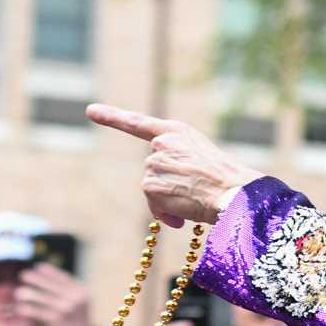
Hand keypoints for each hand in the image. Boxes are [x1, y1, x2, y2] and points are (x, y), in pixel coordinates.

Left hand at [17, 263, 96, 325]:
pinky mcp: (55, 321)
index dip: (48, 271)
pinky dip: (27, 309)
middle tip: (23, 275)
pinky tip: (20, 308)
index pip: (61, 276)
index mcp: (81, 289)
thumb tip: (40, 267)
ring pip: (41, 298)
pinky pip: (37, 312)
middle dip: (35, 279)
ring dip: (28, 293)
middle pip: (50, 285)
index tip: (36, 267)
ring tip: (18, 293)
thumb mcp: (77, 297)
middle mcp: (75, 298)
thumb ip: (64, 284)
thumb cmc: (75, 313)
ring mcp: (65, 309)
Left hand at [88, 105, 261, 226]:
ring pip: (152, 189)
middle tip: (193, 192)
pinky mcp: (150, 185)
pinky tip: (184, 214)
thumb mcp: (202, 157)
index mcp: (177, 131)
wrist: (234, 193)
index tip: (91, 111)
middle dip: (167, 185)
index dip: (112, 117)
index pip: (138, 123)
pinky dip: (166, 213)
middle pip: (152, 170)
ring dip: (169, 201)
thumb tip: (157, 189)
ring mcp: (154, 163)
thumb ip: (178, 160)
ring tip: (194, 202)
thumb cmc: (227, 180)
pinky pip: (153, 205)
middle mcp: (162, 143)